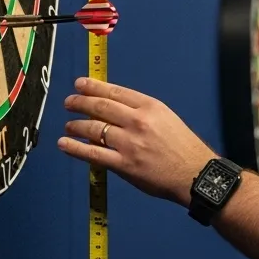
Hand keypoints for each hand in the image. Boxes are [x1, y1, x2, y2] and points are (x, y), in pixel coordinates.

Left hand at [59, 77, 217, 206]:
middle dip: (80, 102)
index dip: (93, 87)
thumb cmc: (183, 146)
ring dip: (75, 125)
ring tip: (68, 125)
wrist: (194, 173)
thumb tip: (113, 109)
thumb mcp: (166, 118)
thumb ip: (141, 112)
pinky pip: (92, 153)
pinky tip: (64, 143)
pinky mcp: (123, 164)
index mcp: (150, 106)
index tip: (79, 84)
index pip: (115, 92)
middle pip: (101, 107)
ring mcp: (129, 143)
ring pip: (93, 128)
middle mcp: (138, 121)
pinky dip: (75, 148)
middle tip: (68, 102)